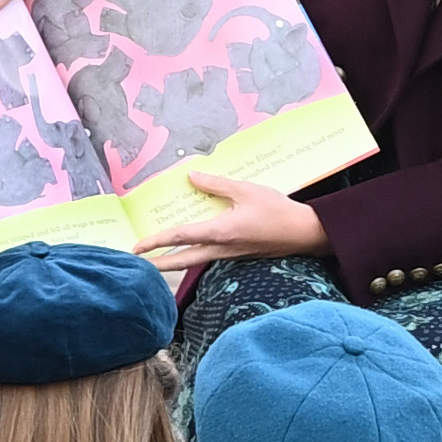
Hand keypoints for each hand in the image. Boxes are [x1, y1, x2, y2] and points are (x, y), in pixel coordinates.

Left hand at [131, 165, 326, 273]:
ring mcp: (230, 255)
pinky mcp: (238, 254)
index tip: (137, 248)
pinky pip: (209, 256)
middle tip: (139, 265)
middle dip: (159, 264)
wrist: (305, 233)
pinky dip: (193, 254)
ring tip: (157, 258)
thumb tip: (191, 177)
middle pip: (183, 260)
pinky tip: (190, 248)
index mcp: (221, 233)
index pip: (181, 237)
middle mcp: (222, 249)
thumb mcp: (246, 190)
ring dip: (175, 261)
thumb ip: (217, 185)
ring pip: (195, 261)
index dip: (156, 242)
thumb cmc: (277, 211)